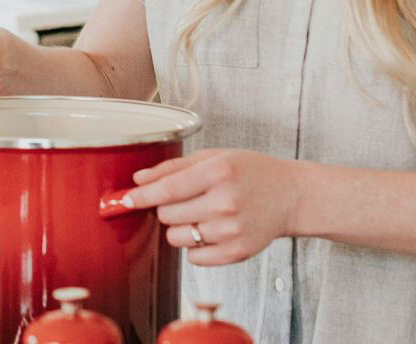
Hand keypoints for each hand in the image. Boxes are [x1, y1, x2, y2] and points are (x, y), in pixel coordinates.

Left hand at [124, 149, 301, 265]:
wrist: (290, 195)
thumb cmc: (251, 171)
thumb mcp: (214, 157)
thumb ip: (173, 167)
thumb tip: (139, 179)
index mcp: (218, 172)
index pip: (167, 189)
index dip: (141, 196)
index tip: (125, 199)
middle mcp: (225, 202)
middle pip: (167, 215)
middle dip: (165, 207)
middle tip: (183, 199)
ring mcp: (231, 231)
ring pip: (176, 237)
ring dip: (180, 227)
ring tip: (201, 213)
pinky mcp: (236, 253)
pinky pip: (194, 258)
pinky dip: (195, 246)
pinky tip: (211, 230)